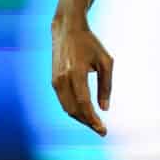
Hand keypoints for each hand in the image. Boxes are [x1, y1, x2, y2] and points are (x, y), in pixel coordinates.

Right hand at [51, 18, 113, 135]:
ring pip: (67, 108)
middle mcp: (63, 78)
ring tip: (95, 124)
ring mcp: (56, 80)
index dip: (93, 119)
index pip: (84, 103)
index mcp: (76, 72)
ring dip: (81, 119)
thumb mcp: (106, 61)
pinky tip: (85, 114)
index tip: (103, 130)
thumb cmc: (90, 43)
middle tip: (101, 130)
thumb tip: (104, 109)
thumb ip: (106, 86)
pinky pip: (63, 101)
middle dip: (88, 123)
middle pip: (74, 110)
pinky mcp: (54, 81)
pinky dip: (74, 110)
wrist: (67, 29)